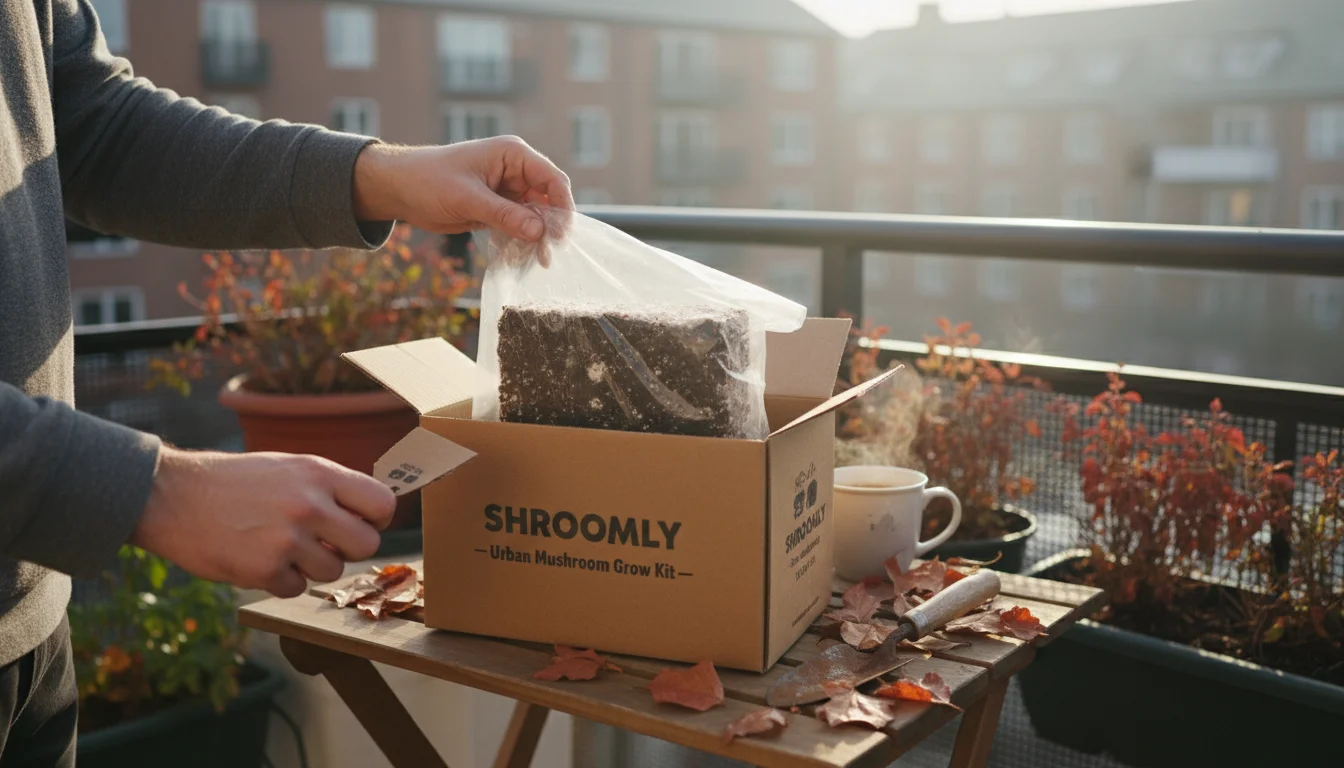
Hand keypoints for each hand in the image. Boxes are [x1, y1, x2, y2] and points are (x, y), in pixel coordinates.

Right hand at [131, 447, 395, 597]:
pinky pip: (297, 588)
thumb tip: (372, 515)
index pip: (383, 503)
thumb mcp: (289, 467)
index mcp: (319, 473)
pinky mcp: (264, 570)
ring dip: (312, 566)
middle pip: (367, 545)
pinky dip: (281, 580)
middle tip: (323, 542)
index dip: (377, 519)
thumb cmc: (236, 482)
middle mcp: (308, 505)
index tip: (362, 524)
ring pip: (333, 571)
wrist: (173, 496)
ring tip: (281, 546)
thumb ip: (330, 488)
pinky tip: (258, 558)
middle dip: (348, 549)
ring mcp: (287, 539)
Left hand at [353, 136, 573, 243]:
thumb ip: (504, 215)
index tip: (562, 234)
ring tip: (538, 262)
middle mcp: (514, 171)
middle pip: (547, 200)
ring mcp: (507, 191)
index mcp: (512, 155)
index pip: (551, 179)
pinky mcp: (497, 209)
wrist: (398, 189)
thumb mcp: (467, 198)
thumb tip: (539, 232)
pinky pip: (518, 226)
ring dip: (536, 238)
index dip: (562, 206)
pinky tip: (521, 259)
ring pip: (535, 217)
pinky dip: (521, 242)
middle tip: (548, 255)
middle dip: (549, 227)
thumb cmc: (428, 180)